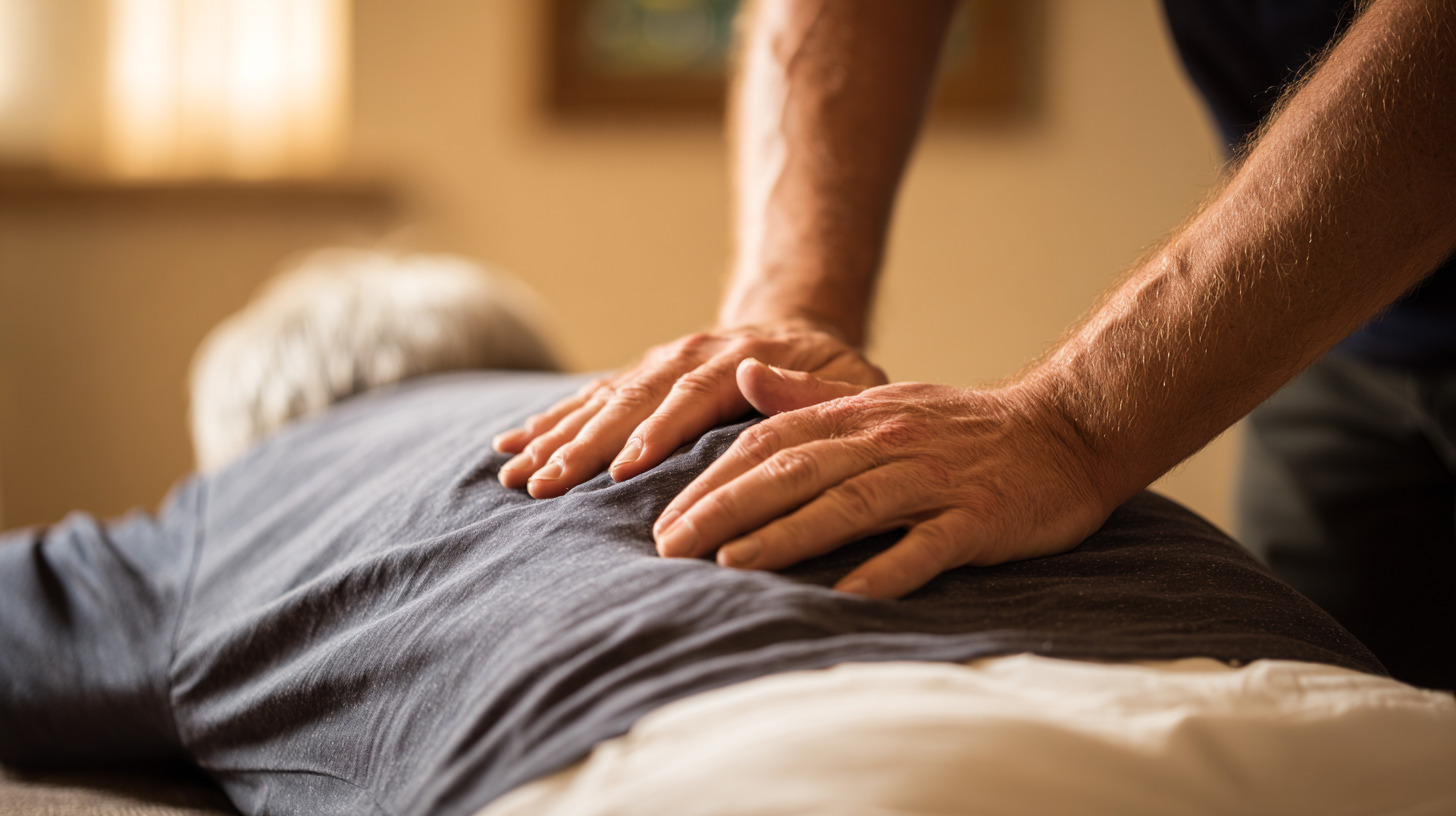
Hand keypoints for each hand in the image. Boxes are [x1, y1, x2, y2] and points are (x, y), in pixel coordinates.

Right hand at [494, 324, 885, 497]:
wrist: (800, 324)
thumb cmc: (834, 374)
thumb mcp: (849, 381)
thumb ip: (812, 388)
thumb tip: (760, 380)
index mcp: (741, 361)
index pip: (692, 396)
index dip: (657, 433)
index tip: (624, 471)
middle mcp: (690, 357)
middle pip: (632, 400)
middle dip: (586, 446)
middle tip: (547, 486)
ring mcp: (659, 364)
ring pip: (601, 400)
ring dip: (556, 438)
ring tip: (516, 475)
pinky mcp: (638, 376)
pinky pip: (587, 398)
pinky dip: (548, 422)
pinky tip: (509, 446)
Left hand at [653, 360, 1118, 598]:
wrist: (1066, 431)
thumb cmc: (964, 427)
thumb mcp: (883, 400)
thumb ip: (812, 396)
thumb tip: (743, 378)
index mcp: (860, 417)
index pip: (770, 444)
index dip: (714, 480)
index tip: (664, 518)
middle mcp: (889, 441)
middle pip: (795, 471)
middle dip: (726, 508)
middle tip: (669, 548)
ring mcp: (935, 480)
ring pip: (849, 504)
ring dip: (787, 534)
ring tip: (731, 564)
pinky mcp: (979, 517)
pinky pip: (928, 546)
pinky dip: (887, 568)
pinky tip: (845, 595)